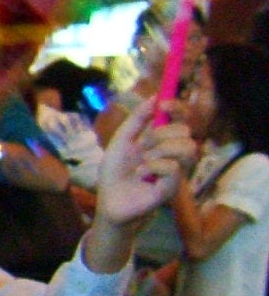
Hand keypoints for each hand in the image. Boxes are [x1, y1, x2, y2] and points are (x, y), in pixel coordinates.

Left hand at [95, 98, 194, 226]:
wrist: (109, 199)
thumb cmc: (115, 171)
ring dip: (160, 151)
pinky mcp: (173, 187)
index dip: (177, 108)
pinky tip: (142, 174)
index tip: (163, 104)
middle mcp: (174, 154)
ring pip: (187, 147)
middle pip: (186, 130)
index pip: (181, 119)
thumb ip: (137, 119)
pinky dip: (153, 167)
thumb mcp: (122, 140)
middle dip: (161, 133)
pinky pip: (174, 167)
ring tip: (143, 162)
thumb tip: (155, 97)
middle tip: (143, 146)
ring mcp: (176, 171)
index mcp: (162, 140)